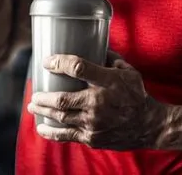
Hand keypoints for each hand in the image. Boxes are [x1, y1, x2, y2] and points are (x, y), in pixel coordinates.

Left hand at [27, 52, 167, 149]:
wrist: (149, 125)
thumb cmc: (136, 94)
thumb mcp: (127, 71)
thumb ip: (109, 58)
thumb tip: (94, 44)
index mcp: (108, 82)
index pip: (79, 68)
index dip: (60, 63)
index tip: (47, 61)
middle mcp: (98, 103)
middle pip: (63, 99)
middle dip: (44, 95)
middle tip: (34, 92)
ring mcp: (94, 122)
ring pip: (62, 117)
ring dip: (44, 111)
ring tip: (33, 106)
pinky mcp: (92, 137)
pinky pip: (67, 135)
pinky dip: (51, 132)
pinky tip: (41, 128)